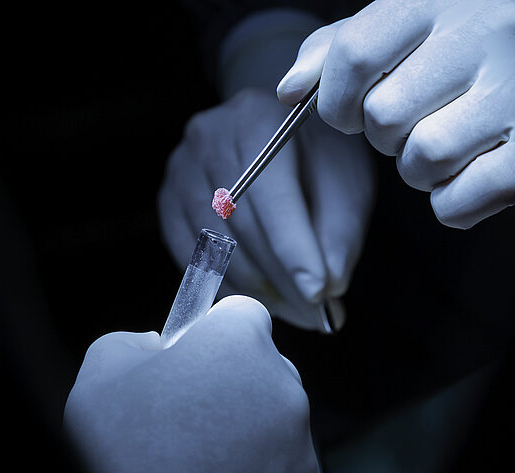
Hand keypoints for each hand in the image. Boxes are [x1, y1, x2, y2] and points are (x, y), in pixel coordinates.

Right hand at [63, 296, 317, 472]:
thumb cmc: (126, 451)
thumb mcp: (101, 374)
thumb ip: (134, 342)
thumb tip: (156, 347)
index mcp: (239, 342)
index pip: (242, 313)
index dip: (212, 332)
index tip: (190, 357)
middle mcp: (283, 385)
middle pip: (262, 365)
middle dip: (230, 381)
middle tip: (184, 414)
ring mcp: (299, 439)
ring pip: (273, 414)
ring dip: (244, 426)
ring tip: (195, 455)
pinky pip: (280, 458)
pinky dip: (255, 464)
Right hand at [158, 88, 373, 330]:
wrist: (278, 133)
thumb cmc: (319, 156)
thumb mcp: (347, 181)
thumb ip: (341, 230)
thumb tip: (327, 286)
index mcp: (256, 118)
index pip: (272, 194)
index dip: (296, 248)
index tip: (319, 292)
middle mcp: (208, 137)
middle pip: (242, 225)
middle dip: (283, 277)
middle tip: (316, 313)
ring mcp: (180, 169)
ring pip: (216, 247)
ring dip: (258, 288)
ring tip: (296, 309)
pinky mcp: (168, 201)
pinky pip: (193, 258)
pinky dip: (228, 287)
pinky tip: (261, 298)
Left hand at [278, 0, 514, 228]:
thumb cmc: (470, 61)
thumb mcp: (405, 37)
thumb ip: (338, 53)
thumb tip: (289, 90)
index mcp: (440, 0)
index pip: (354, 54)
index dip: (334, 100)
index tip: (347, 113)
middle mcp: (487, 31)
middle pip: (383, 114)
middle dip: (384, 139)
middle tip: (414, 128)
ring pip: (423, 158)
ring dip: (420, 173)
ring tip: (447, 149)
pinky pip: (463, 199)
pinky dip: (453, 205)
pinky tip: (473, 178)